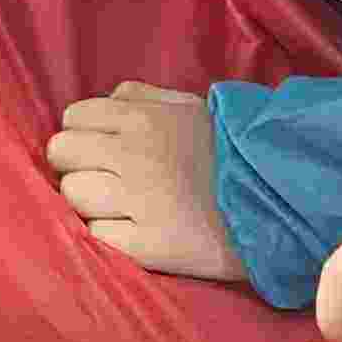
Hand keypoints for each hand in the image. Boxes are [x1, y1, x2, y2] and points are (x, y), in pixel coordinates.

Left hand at [46, 79, 247, 283]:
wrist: (279, 200)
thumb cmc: (230, 150)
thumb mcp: (189, 107)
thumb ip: (142, 97)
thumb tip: (106, 103)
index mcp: (141, 118)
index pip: (72, 119)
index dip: (82, 136)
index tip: (98, 151)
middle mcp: (132, 155)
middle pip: (61, 154)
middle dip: (76, 166)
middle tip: (103, 180)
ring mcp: (139, 202)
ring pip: (73, 196)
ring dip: (89, 203)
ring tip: (119, 208)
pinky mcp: (149, 245)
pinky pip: (97, 236)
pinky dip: (108, 235)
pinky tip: (132, 232)